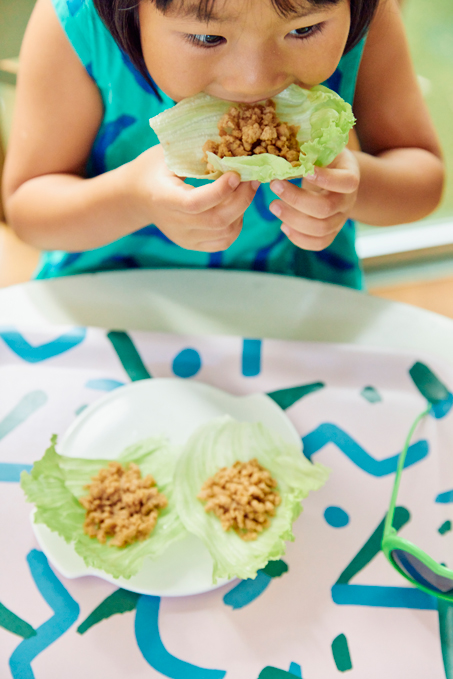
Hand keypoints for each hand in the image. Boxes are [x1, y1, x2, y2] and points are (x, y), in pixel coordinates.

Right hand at [130, 145, 257, 251]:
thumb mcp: (167, 153)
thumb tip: (230, 142)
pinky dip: (236, 225)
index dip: (221, 191)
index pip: (196, 203)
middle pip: (217, 221)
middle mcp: (175, 224)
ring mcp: (185, 237)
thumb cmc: (154, 168)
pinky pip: (223, 242)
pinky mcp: (192, 244)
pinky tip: (236, 208)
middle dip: (242, 199)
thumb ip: (194, 151)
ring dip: (242, 211)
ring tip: (244, 191)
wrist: (136, 196)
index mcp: (164, 198)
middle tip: (252, 180)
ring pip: (225, 233)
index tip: (237, 174)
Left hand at [268, 148, 359, 250]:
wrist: (336, 177)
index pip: (346, 182)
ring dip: (293, 219)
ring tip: (273, 206)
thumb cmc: (324, 158)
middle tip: (274, 186)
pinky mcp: (331, 232)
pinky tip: (283, 226)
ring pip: (320, 229)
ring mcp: (340, 219)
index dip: (326, 179)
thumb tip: (283, 146)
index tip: (304, 170)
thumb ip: (310, 148)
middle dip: (296, 200)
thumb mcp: (322, 148)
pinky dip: (299, 239)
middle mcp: (348, 200)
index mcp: (350, 175)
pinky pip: (319, 243)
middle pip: (326, 209)